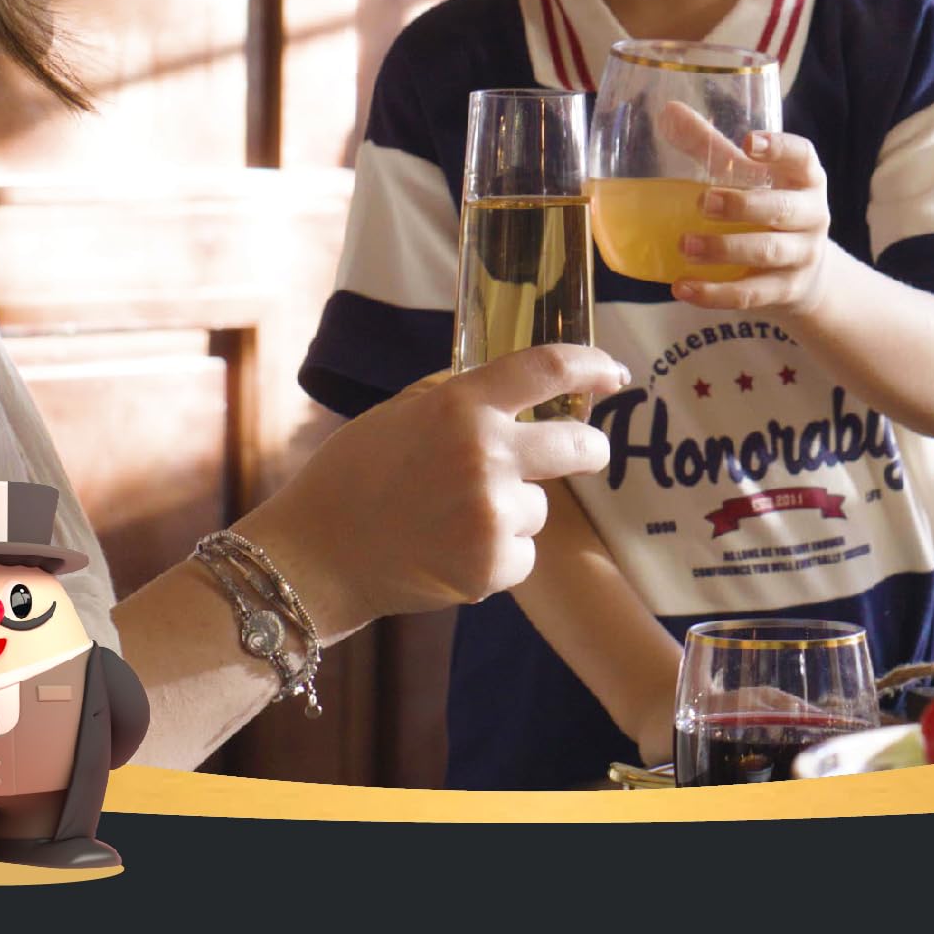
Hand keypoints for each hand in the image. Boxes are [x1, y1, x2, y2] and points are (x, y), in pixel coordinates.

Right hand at [247, 345, 626, 644]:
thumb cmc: (356, 473)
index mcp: (461, 405)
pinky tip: (453, 550)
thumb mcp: (402, 409)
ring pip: (543, 509)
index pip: (548, 368)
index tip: (615, 374)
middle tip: (586, 452)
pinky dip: (499, 556)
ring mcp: (491, 514)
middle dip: (592, 450)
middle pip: (581, 446)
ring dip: (517, 512)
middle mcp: (485, 454)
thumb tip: (517, 382)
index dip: (593, 366)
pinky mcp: (490, 568)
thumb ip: (459, 392)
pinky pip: (523, 554)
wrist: (318, 554)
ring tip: (457, 518)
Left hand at [668, 125, 830, 315]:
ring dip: (724, 249)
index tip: (748, 142)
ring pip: (766, 252)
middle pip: (782, 209)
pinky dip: (715, 294)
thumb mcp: (751, 179)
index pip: (802, 157)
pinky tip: (683, 288)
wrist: (806, 275)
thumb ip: (713, 149)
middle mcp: (812, 215)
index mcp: (805, 178)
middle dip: (742, 205)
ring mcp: (802, 255)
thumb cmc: (768, 211)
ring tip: (685, 245)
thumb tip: (668, 112)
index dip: (780, 148)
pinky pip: (751, 294)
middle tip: (702, 202)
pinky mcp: (786, 290)